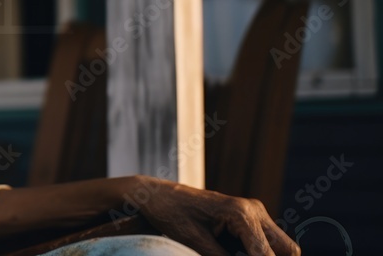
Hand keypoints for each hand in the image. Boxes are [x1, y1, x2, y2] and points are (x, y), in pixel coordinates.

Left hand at [136, 176, 299, 255]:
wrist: (157, 195)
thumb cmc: (171, 213)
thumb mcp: (194, 241)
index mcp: (241, 213)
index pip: (266, 254)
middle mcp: (253, 210)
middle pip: (287, 249)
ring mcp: (253, 212)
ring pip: (280, 246)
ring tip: (226, 252)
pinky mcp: (248, 218)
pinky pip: (265, 242)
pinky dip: (259, 254)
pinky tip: (236, 253)